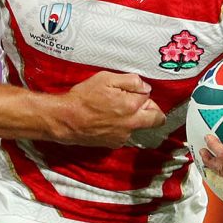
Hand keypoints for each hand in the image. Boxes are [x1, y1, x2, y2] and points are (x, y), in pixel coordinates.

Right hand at [49, 72, 164, 145]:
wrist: (65, 120)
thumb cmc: (83, 98)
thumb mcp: (105, 78)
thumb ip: (131, 81)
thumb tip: (145, 87)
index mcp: (131, 106)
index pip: (149, 96)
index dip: (140, 91)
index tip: (131, 90)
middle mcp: (131, 123)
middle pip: (157, 119)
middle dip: (152, 110)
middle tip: (137, 104)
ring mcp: (124, 135)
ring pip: (139, 126)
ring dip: (133, 119)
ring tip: (113, 112)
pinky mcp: (114, 143)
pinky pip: (126, 134)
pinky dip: (121, 128)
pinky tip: (107, 122)